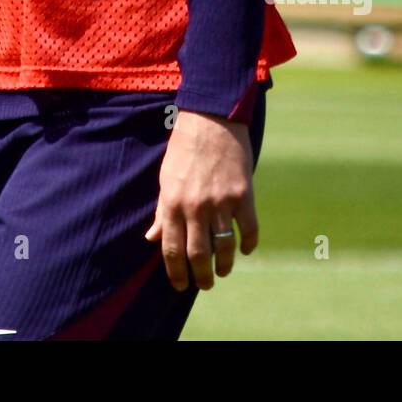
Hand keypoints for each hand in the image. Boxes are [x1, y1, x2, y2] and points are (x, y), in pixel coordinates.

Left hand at [144, 108, 257, 290]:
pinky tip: (246, 249)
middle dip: (201, 277)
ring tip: (223, 271)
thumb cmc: (184, 147)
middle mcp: (196, 206)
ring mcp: (221, 202)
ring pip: (224, 248)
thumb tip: (152, 238)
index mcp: (173, 202)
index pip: (172, 249)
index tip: (180, 284)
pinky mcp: (244, 195)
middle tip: (205, 284)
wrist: (211, 117)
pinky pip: (249, 230)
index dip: (176, 273)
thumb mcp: (166, 177)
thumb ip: (162, 210)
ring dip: (224, 266)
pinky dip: (249, 244)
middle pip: (198, 255)